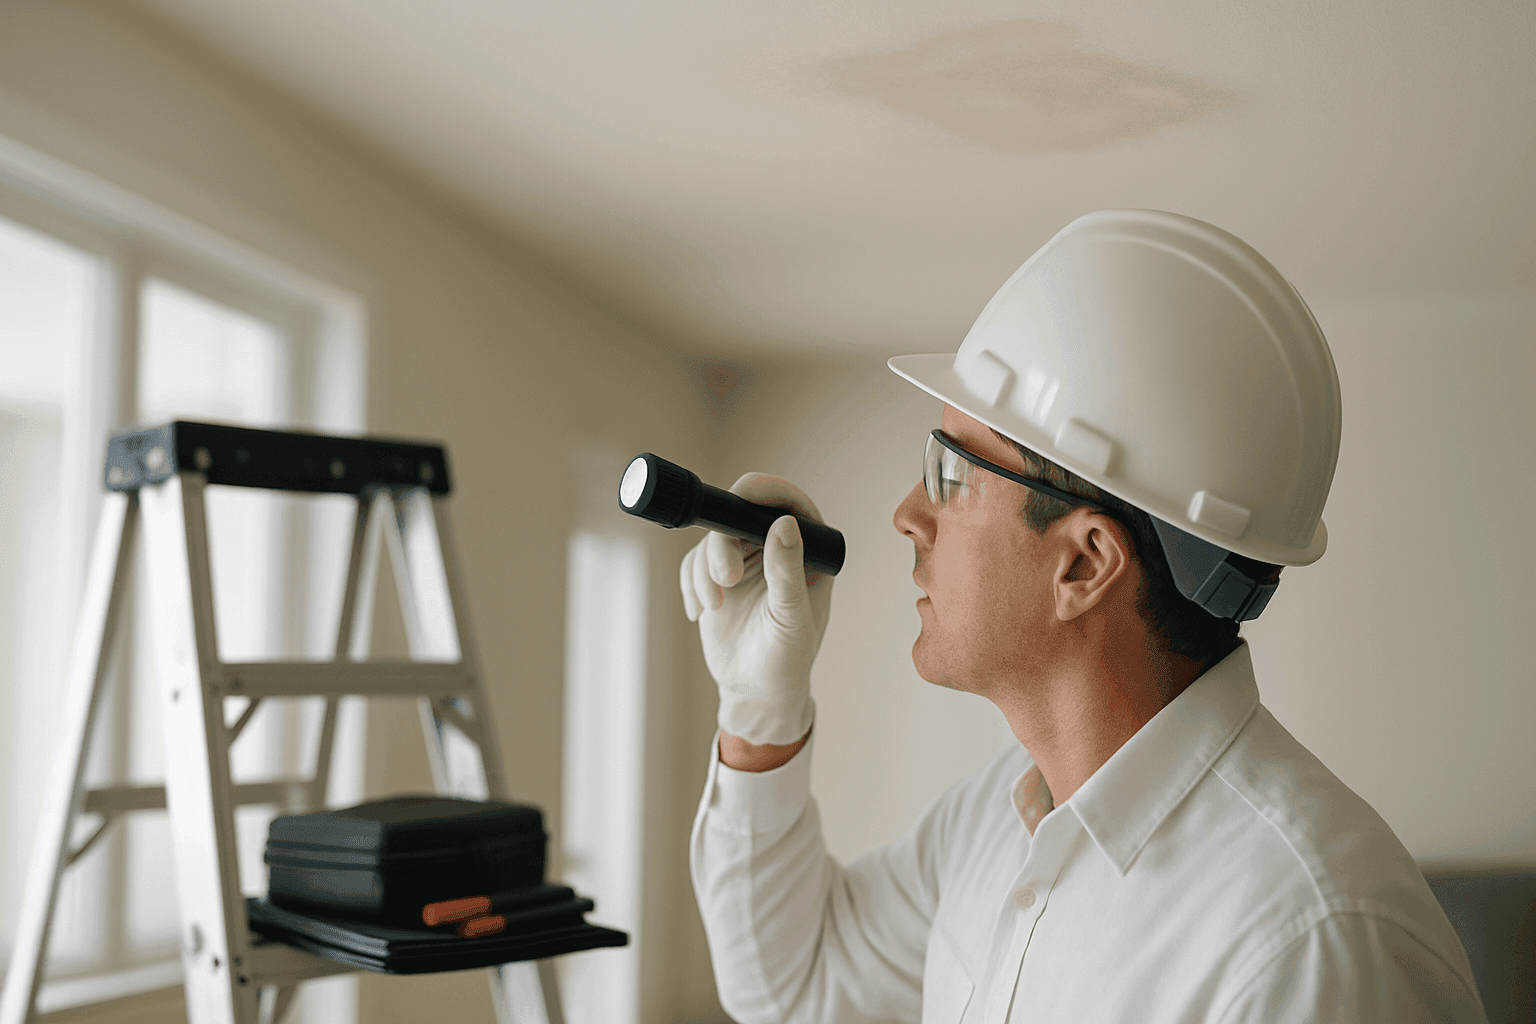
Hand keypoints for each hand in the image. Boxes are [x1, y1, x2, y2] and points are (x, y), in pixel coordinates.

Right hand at [680, 473, 833, 745]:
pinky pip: (692, 561)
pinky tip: (701, 612)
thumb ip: (787, 571)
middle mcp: (775, 548)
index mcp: (808, 550)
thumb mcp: (791, 616)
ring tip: (714, 606)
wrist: (754, 691)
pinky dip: (691, 584)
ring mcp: (743, 560)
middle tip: (725, 579)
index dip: (764, 490)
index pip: (787, 502)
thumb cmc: (786, 659)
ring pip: (712, 538)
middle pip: (740, 515)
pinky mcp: (715, 576)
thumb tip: (785, 522)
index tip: (741, 495)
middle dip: (723, 545)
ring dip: (705, 571)